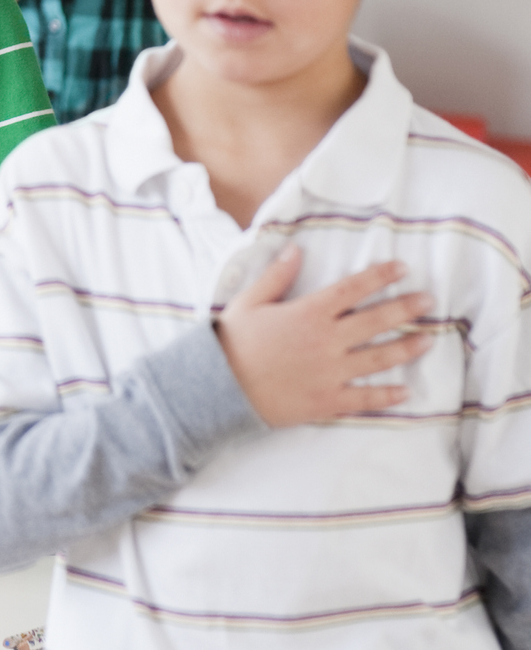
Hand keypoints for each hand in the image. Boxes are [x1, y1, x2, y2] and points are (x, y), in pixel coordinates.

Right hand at [215, 248, 432, 426]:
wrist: (220, 387)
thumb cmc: (233, 341)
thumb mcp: (250, 301)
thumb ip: (277, 276)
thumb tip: (297, 249)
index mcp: (309, 312)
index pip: (353, 289)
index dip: (380, 277)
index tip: (402, 268)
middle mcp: (326, 340)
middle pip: (375, 320)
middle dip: (405, 309)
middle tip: (429, 301)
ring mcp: (330, 372)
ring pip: (378, 357)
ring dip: (406, 348)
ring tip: (428, 341)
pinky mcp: (327, 400)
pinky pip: (364, 398)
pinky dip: (387, 395)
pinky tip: (406, 392)